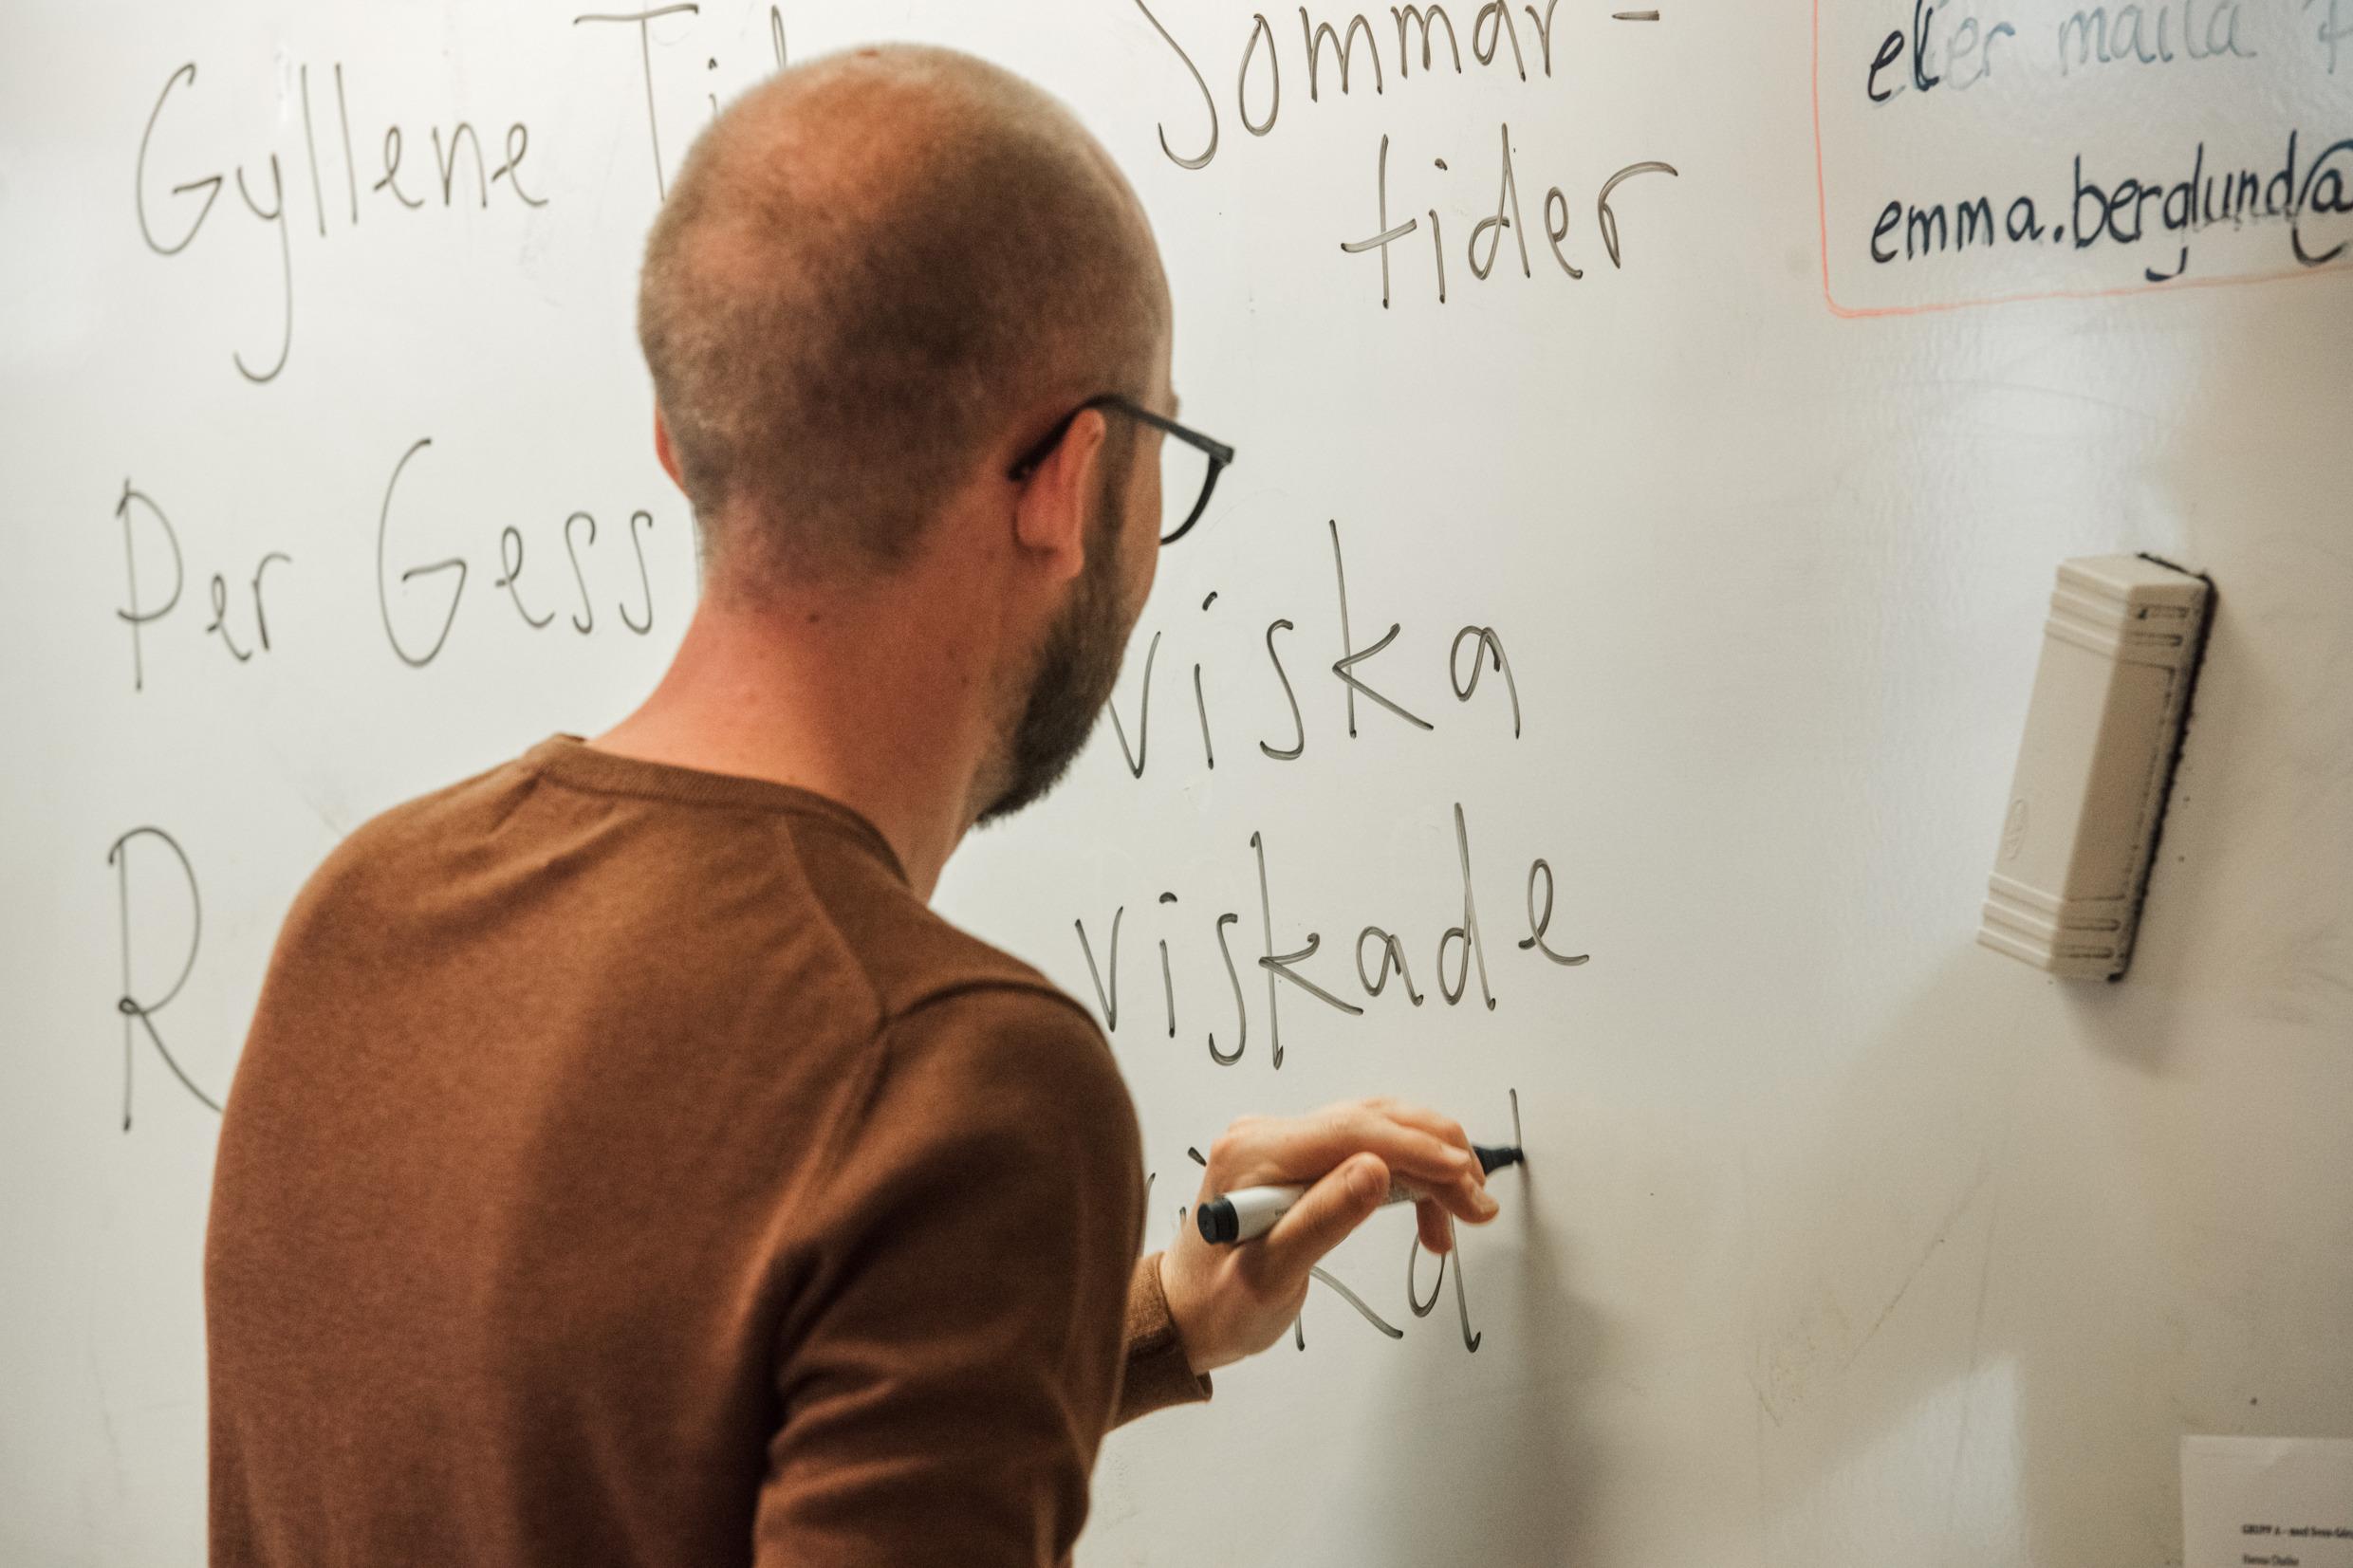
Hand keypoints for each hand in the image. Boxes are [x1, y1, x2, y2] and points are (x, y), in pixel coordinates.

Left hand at [1156, 1097, 1501, 1374]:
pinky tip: (1431, 1215)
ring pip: (1379, 1130)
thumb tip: (1379, 1171)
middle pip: (1373, 1122)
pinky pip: (1368, 1148)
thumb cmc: (1219, 1305)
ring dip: (1431, 1164)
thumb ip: (1322, 1220)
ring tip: (1467, 1211)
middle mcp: (1268, 1133)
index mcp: (1255, 1151)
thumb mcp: (1269, 1276)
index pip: (1354, 1130)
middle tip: (1480, 1206)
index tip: (1466, 1180)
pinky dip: (1409, 1176)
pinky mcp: (1299, 1158)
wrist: (1186, 1315)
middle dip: (1438, 1157)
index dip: (1419, 1150)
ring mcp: (1284, 1141)